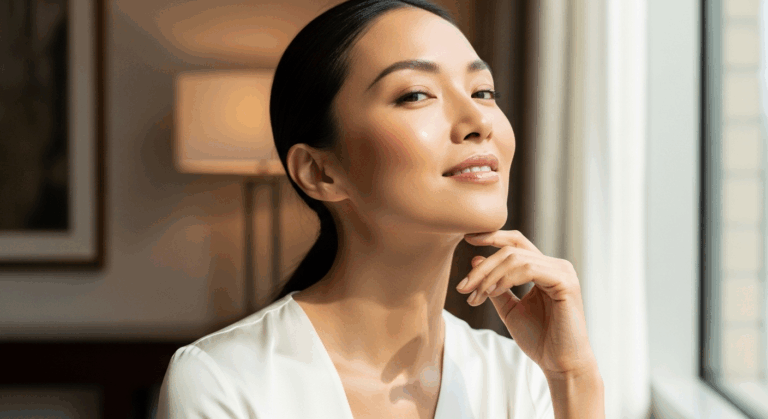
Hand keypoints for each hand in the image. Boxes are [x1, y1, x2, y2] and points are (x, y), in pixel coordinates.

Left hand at [457, 230, 597, 376]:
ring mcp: (562, 271)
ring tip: (476, 296)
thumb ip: (494, 285)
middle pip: (510, 250)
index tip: (467, 238)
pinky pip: (528, 269)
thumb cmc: (538, 339)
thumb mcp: (509, 308)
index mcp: (544, 268)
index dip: (492, 237)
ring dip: (490, 276)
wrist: (560, 364)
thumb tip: (475, 259)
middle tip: (463, 287)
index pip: (516, 243)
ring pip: (516, 258)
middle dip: (482, 268)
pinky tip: (493, 292)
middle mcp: (555, 265)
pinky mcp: (565, 282)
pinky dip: (506, 279)